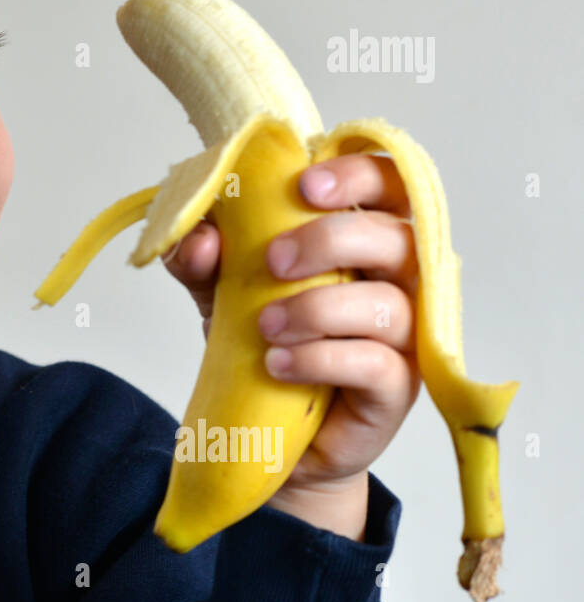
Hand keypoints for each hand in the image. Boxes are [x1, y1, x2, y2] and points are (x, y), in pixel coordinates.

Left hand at [164, 153, 422, 540]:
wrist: (261, 427)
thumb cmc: (260, 340)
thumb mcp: (216, 290)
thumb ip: (198, 258)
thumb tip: (200, 239)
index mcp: (361, 238)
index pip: (389, 185)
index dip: (358, 174)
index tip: (305, 185)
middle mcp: (396, 279)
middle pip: (396, 236)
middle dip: (329, 240)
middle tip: (273, 261)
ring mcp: (404, 335)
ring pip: (389, 303)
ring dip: (318, 308)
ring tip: (264, 327)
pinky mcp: (397, 388)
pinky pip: (378, 364)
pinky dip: (321, 359)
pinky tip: (278, 364)